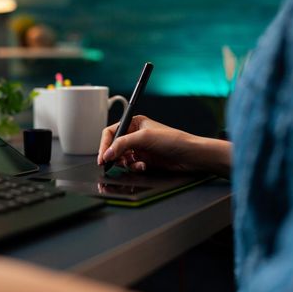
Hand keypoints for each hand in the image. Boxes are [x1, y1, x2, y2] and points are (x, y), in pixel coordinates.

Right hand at [98, 115, 230, 175]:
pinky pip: (131, 166)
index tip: (102, 156)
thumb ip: (122, 144)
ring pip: (121, 158)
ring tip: (135, 163)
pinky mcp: (144, 161)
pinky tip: (143, 166)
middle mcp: (135, 135)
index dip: (104, 144)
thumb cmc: (173, 140)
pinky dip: (134, 167)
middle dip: (114, 156)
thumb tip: (106, 153)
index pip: (111, 132)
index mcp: (134, 123)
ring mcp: (139, 149)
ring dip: (126, 163)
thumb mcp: (144, 137)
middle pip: (114, 146)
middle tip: (111, 163)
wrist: (190, 156)